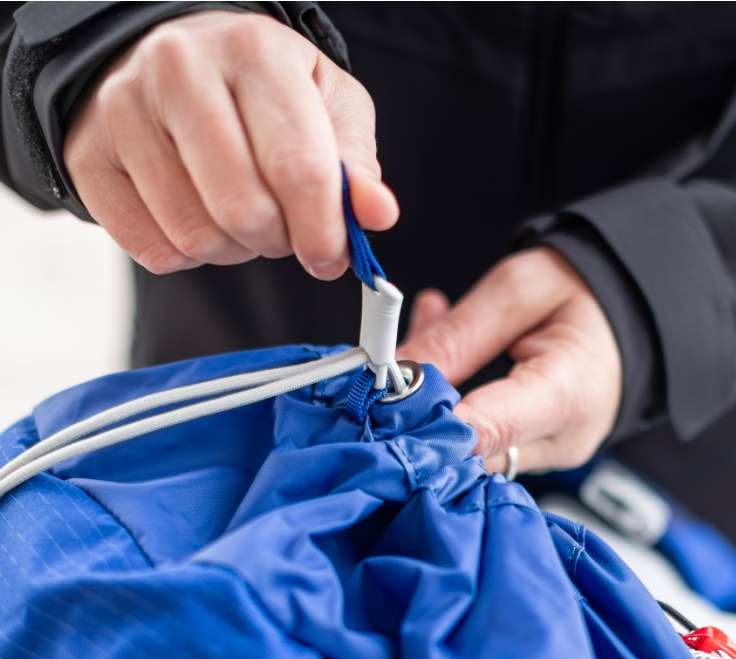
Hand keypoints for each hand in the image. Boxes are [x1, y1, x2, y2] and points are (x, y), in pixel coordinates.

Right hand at [64, 11, 395, 278]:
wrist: (175, 57)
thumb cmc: (263, 87)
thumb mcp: (328, 105)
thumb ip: (355, 164)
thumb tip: (376, 215)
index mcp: (253, 52)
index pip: (298, 167)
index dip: (324, 230)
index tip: (333, 256)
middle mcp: (178, 71)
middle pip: (242, 209)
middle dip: (279, 242)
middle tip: (287, 233)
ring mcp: (122, 111)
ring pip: (194, 234)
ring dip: (234, 250)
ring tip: (243, 218)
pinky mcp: (86, 154)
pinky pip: (148, 246)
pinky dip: (185, 253)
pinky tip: (198, 217)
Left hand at [400, 248, 623, 474]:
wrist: (640, 316)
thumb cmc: (591, 295)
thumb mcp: (520, 289)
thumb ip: (457, 334)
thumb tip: (390, 374)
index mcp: (568, 395)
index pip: (481, 430)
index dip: (419, 419)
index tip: (374, 392)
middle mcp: (562, 440)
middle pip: (466, 448)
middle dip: (416, 405)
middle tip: (390, 347)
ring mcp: (551, 454)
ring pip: (465, 447)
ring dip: (431, 399)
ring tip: (432, 331)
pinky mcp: (537, 455)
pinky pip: (478, 440)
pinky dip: (450, 405)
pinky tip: (447, 358)